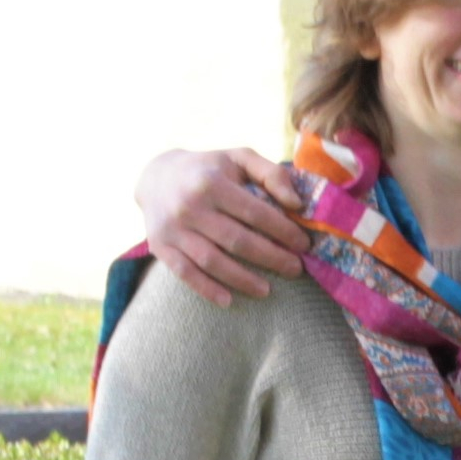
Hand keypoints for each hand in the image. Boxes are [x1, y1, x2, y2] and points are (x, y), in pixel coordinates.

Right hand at [131, 146, 307, 304]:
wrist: (156, 176)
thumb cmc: (210, 169)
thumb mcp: (240, 158)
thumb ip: (272, 173)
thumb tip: (297, 204)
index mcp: (211, 183)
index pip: (255, 213)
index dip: (283, 231)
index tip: (304, 244)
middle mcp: (189, 206)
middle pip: (237, 241)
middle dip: (271, 258)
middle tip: (295, 269)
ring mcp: (172, 229)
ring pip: (212, 261)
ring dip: (242, 280)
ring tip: (267, 290)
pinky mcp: (159, 246)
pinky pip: (184, 272)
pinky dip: (206, 289)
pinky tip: (228, 300)